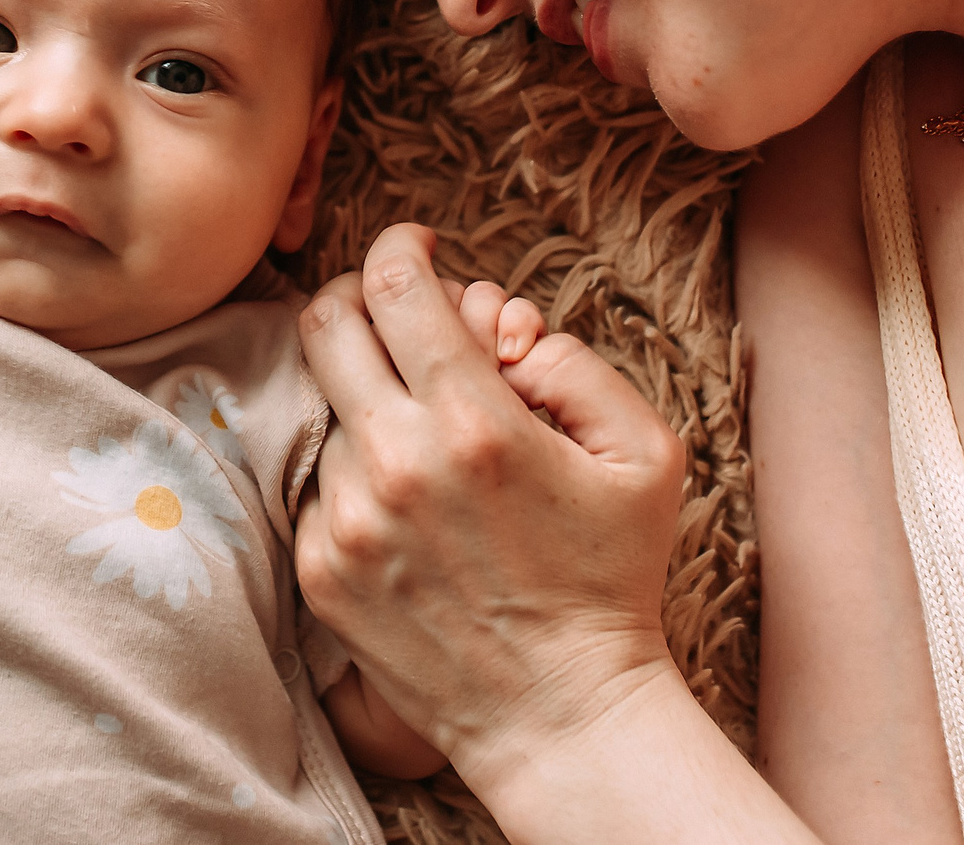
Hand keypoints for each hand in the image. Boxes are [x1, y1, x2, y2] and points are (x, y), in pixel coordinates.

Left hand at [295, 225, 688, 803]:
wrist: (562, 715)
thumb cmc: (612, 579)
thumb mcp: (644, 453)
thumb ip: (574, 362)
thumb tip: (499, 327)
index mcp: (474, 421)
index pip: (395, 286)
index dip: (400, 248)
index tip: (415, 249)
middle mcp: (396, 463)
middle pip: (325, 323)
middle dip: (357, 296)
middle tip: (393, 311)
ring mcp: (348, 519)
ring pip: (327, 407)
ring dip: (369, 400)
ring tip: (428, 441)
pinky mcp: (319, 569)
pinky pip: (320, 484)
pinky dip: (358, 474)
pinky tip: (410, 509)